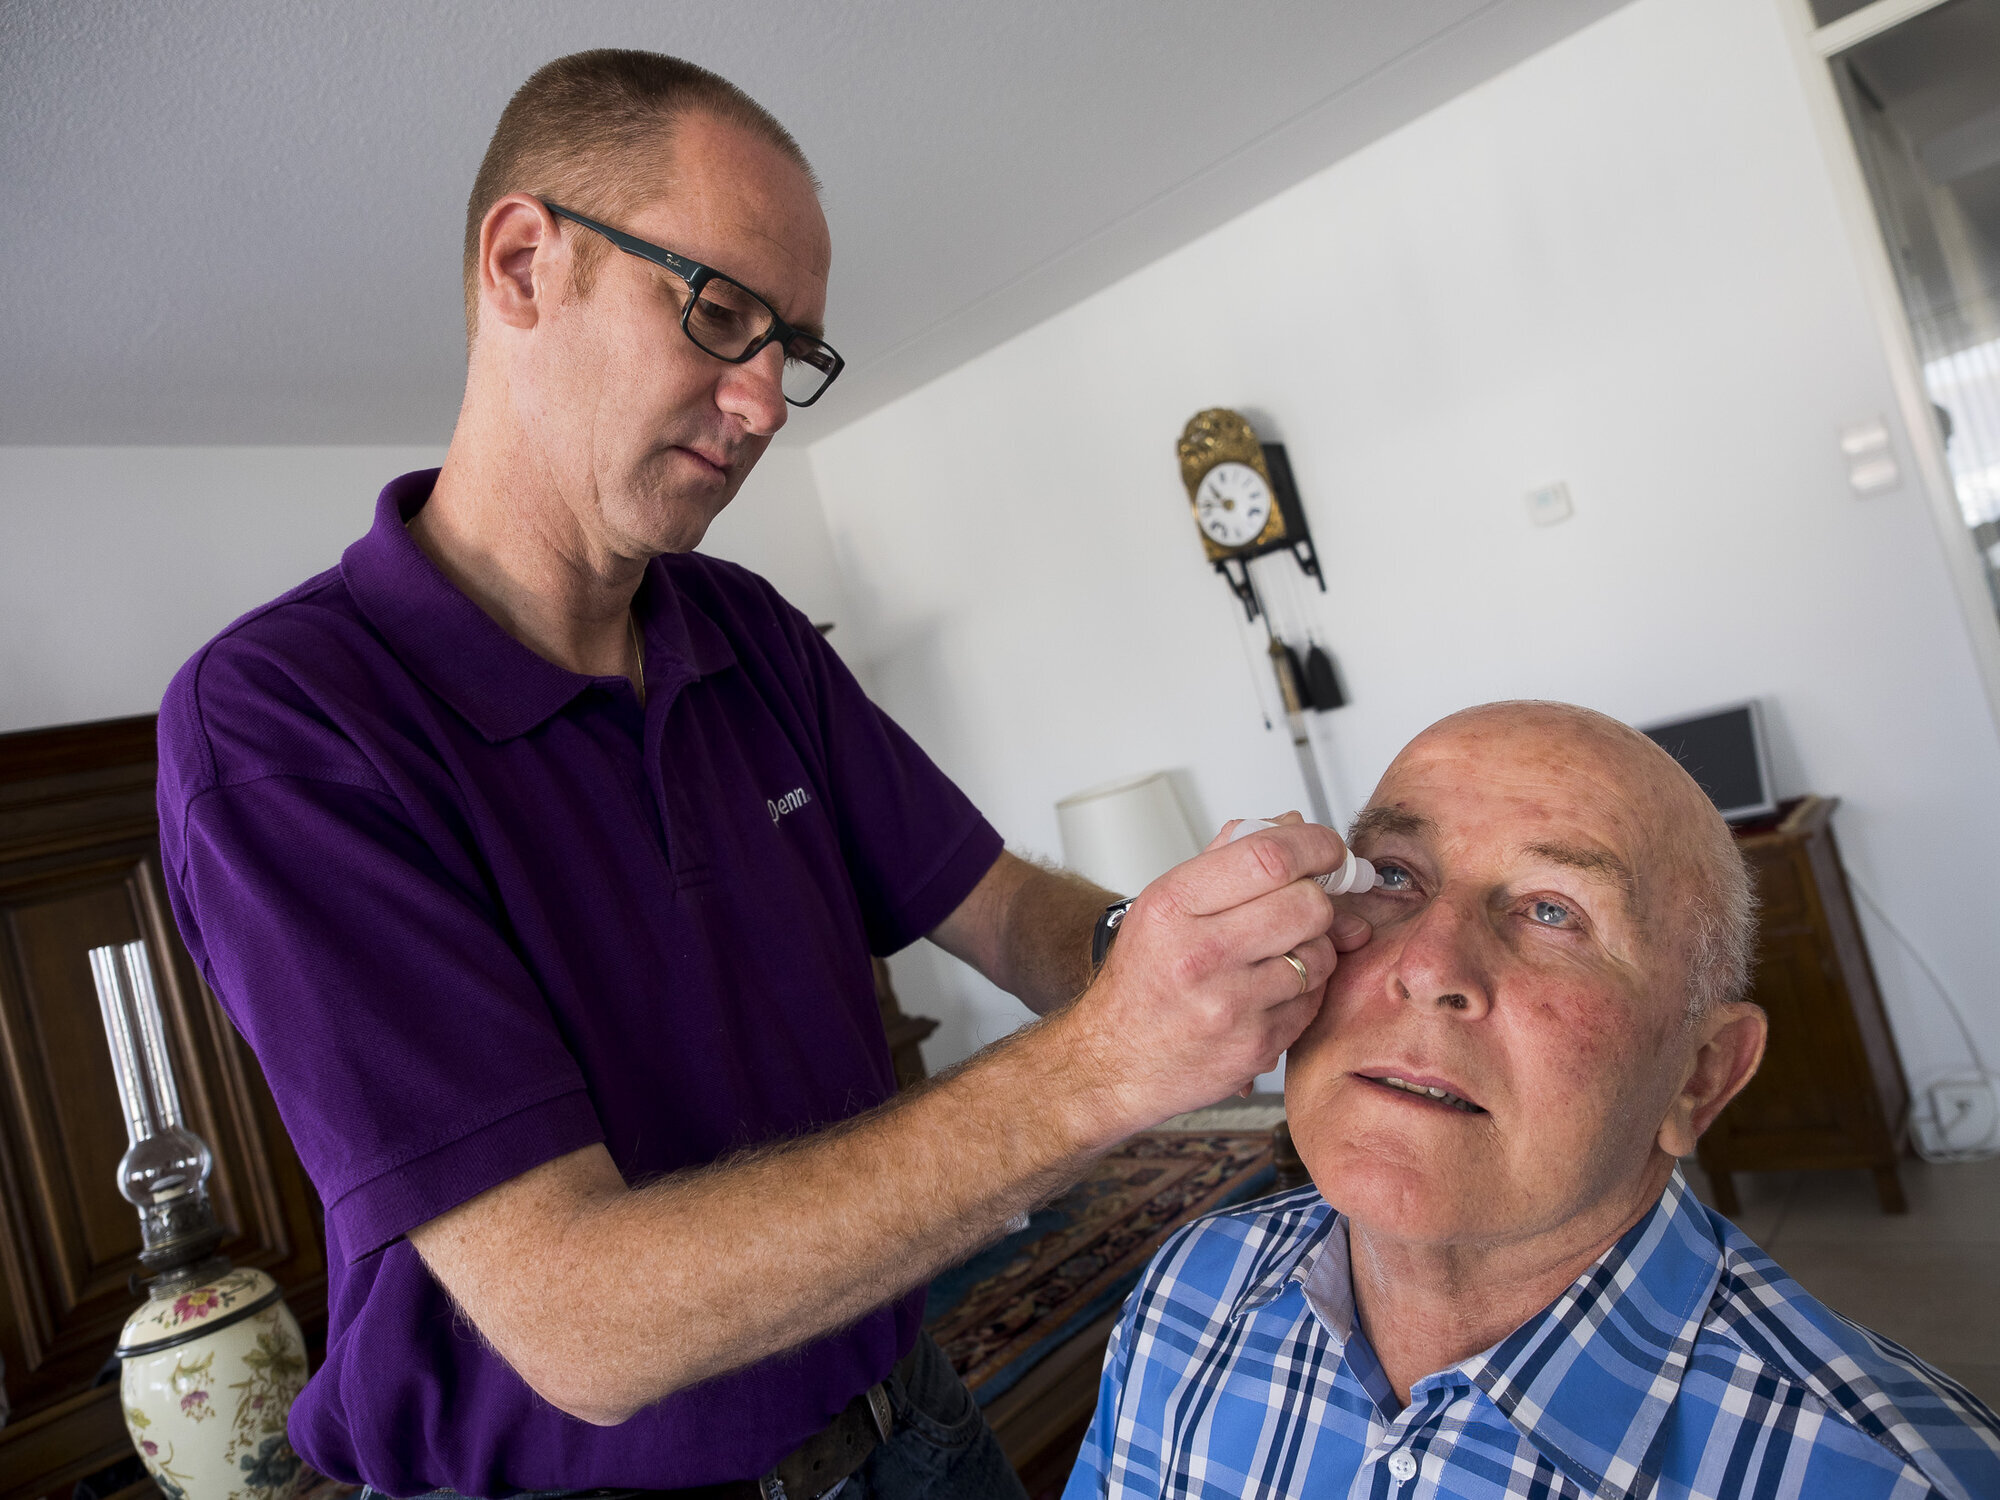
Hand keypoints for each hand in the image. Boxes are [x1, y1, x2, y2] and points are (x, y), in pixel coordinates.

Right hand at [1057, 813, 1372, 1131]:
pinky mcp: (1254, 1045)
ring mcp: (1229, 1004)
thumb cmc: (1141, 981)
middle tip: (1303, 907)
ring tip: (1278, 957)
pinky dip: (1303, 993)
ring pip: (1320, 955)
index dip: (1316, 845)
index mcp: (1174, 905)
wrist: (1110, 1062)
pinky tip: (1270, 994)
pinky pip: (1312, 1002)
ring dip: (1314, 950)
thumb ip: (1227, 859)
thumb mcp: (1164, 907)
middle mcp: (1199, 952)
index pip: (1268, 856)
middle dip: (1319, 900)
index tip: (1328, 849)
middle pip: (1307, 904)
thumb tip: (1292, 824)